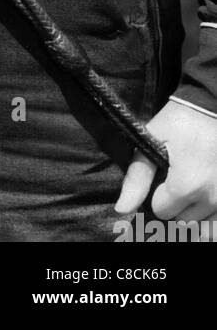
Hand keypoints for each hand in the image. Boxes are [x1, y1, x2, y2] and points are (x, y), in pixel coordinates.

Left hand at [115, 99, 216, 222]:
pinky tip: (203, 189)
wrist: (212, 107)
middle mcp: (211, 197)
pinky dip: (209, 209)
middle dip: (174, 202)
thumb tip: (122, 209)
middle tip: (176, 175)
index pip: (160, 211)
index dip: (156, 193)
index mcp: (187, 185)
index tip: (161, 174)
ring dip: (193, 208)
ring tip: (191, 180)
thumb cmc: (181, 120)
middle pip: (181, 219)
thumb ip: (137, 176)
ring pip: (201, 222)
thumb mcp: (153, 139)